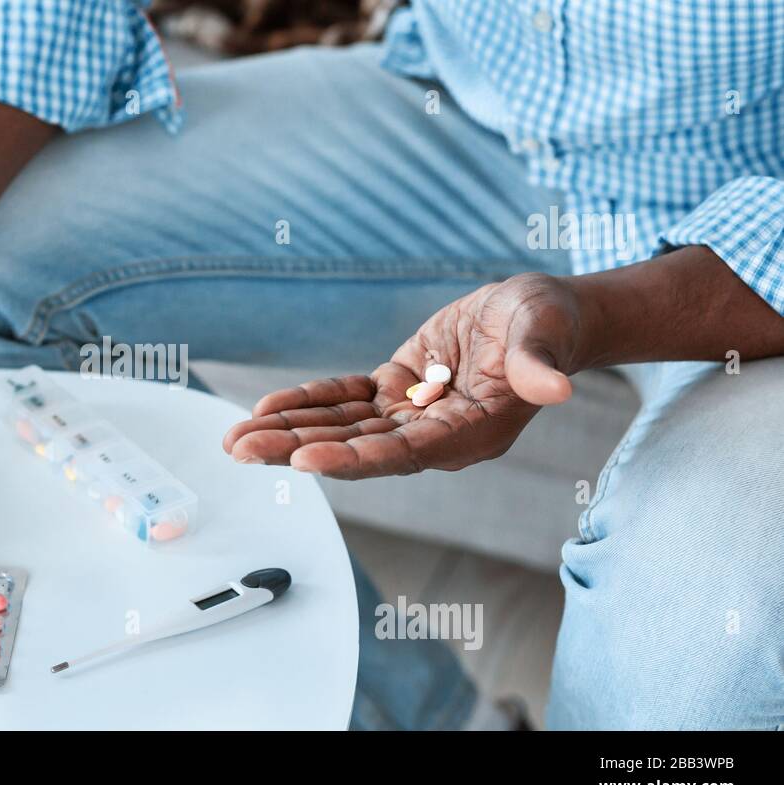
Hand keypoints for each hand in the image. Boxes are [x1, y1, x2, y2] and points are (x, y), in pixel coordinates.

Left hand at [222, 272, 583, 478]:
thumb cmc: (550, 324)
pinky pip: (343, 399)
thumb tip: (557, 387)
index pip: (402, 453)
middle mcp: (433, 434)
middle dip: (296, 449)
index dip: (354, 458)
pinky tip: (265, 408)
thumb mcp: (546, 332)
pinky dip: (307, 402)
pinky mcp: (395, 389)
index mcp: (470, 432)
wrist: (541, 316)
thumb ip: (539, 364)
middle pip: (356, 448)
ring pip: (340, 428)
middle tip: (241, 451)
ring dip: (287, 432)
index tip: (305, 461)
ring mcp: (410, 414)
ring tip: (234, 439)